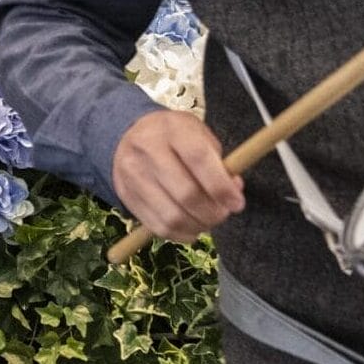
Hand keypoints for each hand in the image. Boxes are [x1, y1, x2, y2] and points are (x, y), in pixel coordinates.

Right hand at [111, 109, 244, 242]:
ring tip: (208, 221)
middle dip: (213, 212)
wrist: (129, 136)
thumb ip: (219, 163)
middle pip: (185, 193)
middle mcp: (147, 149)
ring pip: (172, 216)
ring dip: (198, 226)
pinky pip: (158, 226)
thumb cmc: (174, 137)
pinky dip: (181, 234)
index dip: (221, 186)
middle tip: (224, 214)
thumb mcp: (198, 135)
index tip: (237, 203)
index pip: (198, 159)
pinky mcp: (126, 195)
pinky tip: (191, 227)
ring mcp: (132, 174)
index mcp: (172, 128)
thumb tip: (233, 194)